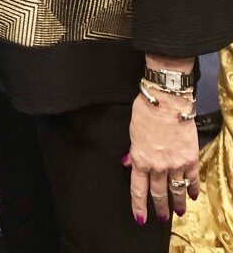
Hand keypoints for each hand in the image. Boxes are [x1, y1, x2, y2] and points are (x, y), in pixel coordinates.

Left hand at [124, 91, 199, 224]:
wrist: (167, 101)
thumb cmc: (146, 111)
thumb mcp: (132, 131)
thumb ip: (132, 151)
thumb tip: (127, 163)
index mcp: (140, 159)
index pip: (138, 189)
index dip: (139, 206)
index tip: (141, 218)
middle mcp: (158, 166)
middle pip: (158, 193)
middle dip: (160, 207)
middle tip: (162, 218)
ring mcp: (175, 164)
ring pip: (176, 190)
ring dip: (177, 203)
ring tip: (178, 212)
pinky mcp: (190, 158)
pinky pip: (192, 178)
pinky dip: (193, 188)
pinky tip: (192, 196)